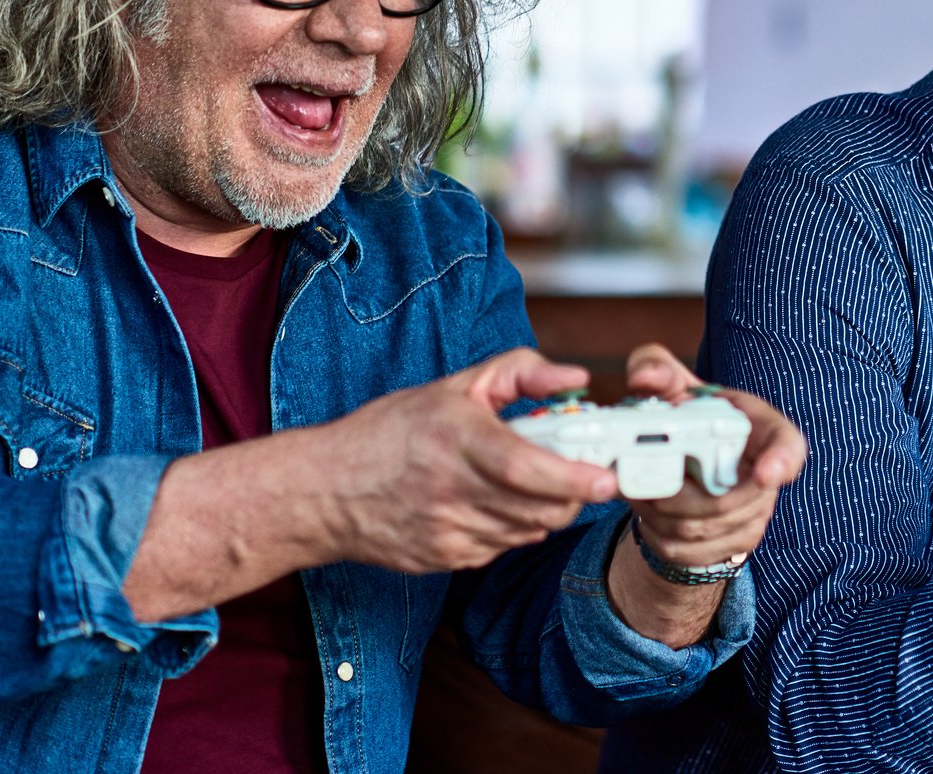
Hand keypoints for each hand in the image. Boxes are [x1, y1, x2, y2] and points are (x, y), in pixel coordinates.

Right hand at [325, 347, 619, 573]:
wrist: (326, 491)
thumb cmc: (389, 432)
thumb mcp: (454, 386)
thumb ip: (521, 372)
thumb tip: (577, 379)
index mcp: (456, 440)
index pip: (527, 468)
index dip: (573, 478)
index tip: (607, 477)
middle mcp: (452, 491)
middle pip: (539, 508)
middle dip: (572, 495)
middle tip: (581, 474)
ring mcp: (448, 532)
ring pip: (527, 531)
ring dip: (544, 510)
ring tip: (529, 483)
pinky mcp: (444, 560)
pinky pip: (501, 547)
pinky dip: (513, 527)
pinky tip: (494, 503)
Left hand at [605, 344, 807, 647]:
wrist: (692, 459)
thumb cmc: (688, 415)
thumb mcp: (673, 384)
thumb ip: (656, 369)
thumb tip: (643, 380)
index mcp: (761, 428)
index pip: (787, 446)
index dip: (781, 461)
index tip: (765, 475)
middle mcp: (766, 475)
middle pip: (727, 500)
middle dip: (675, 493)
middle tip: (642, 476)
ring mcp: (754, 515)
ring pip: (701, 529)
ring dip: (659, 514)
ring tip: (638, 489)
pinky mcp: (734, 545)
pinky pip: (691, 551)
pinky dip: (658, 535)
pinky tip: (648, 512)